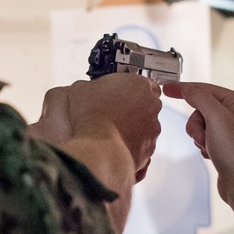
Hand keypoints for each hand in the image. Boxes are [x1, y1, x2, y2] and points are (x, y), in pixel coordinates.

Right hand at [29, 75, 161, 177]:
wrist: (98, 147)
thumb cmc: (91, 116)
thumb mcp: (81, 89)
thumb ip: (91, 86)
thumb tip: (84, 90)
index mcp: (139, 85)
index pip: (145, 83)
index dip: (132, 90)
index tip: (122, 95)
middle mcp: (151, 106)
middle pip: (147, 105)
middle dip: (133, 109)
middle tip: (114, 114)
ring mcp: (152, 129)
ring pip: (146, 127)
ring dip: (133, 129)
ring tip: (111, 132)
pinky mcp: (148, 149)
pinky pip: (141, 146)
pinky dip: (131, 146)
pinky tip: (115, 146)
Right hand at [162, 81, 233, 204]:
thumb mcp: (216, 118)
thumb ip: (200, 98)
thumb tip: (188, 88)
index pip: (207, 89)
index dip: (186, 89)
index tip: (167, 89)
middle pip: (202, 108)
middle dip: (197, 123)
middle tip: (203, 136)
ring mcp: (233, 131)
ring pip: (202, 124)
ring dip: (199, 136)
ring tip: (208, 147)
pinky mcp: (226, 145)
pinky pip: (205, 137)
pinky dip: (203, 145)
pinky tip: (212, 154)